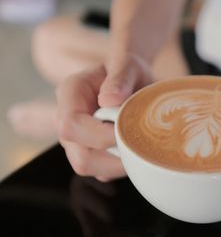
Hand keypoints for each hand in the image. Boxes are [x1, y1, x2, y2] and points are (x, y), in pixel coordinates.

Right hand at [56, 56, 152, 181]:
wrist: (131, 80)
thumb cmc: (127, 71)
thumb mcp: (126, 64)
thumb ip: (119, 78)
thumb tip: (108, 100)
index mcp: (70, 93)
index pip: (71, 125)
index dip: (100, 135)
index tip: (128, 131)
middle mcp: (65, 119)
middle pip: (79, 156)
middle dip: (113, 156)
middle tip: (139, 142)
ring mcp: (75, 139)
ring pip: (89, 167)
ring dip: (119, 163)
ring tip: (139, 144)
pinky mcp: (88, 152)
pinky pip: (101, 171)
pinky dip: (120, 166)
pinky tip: (134, 149)